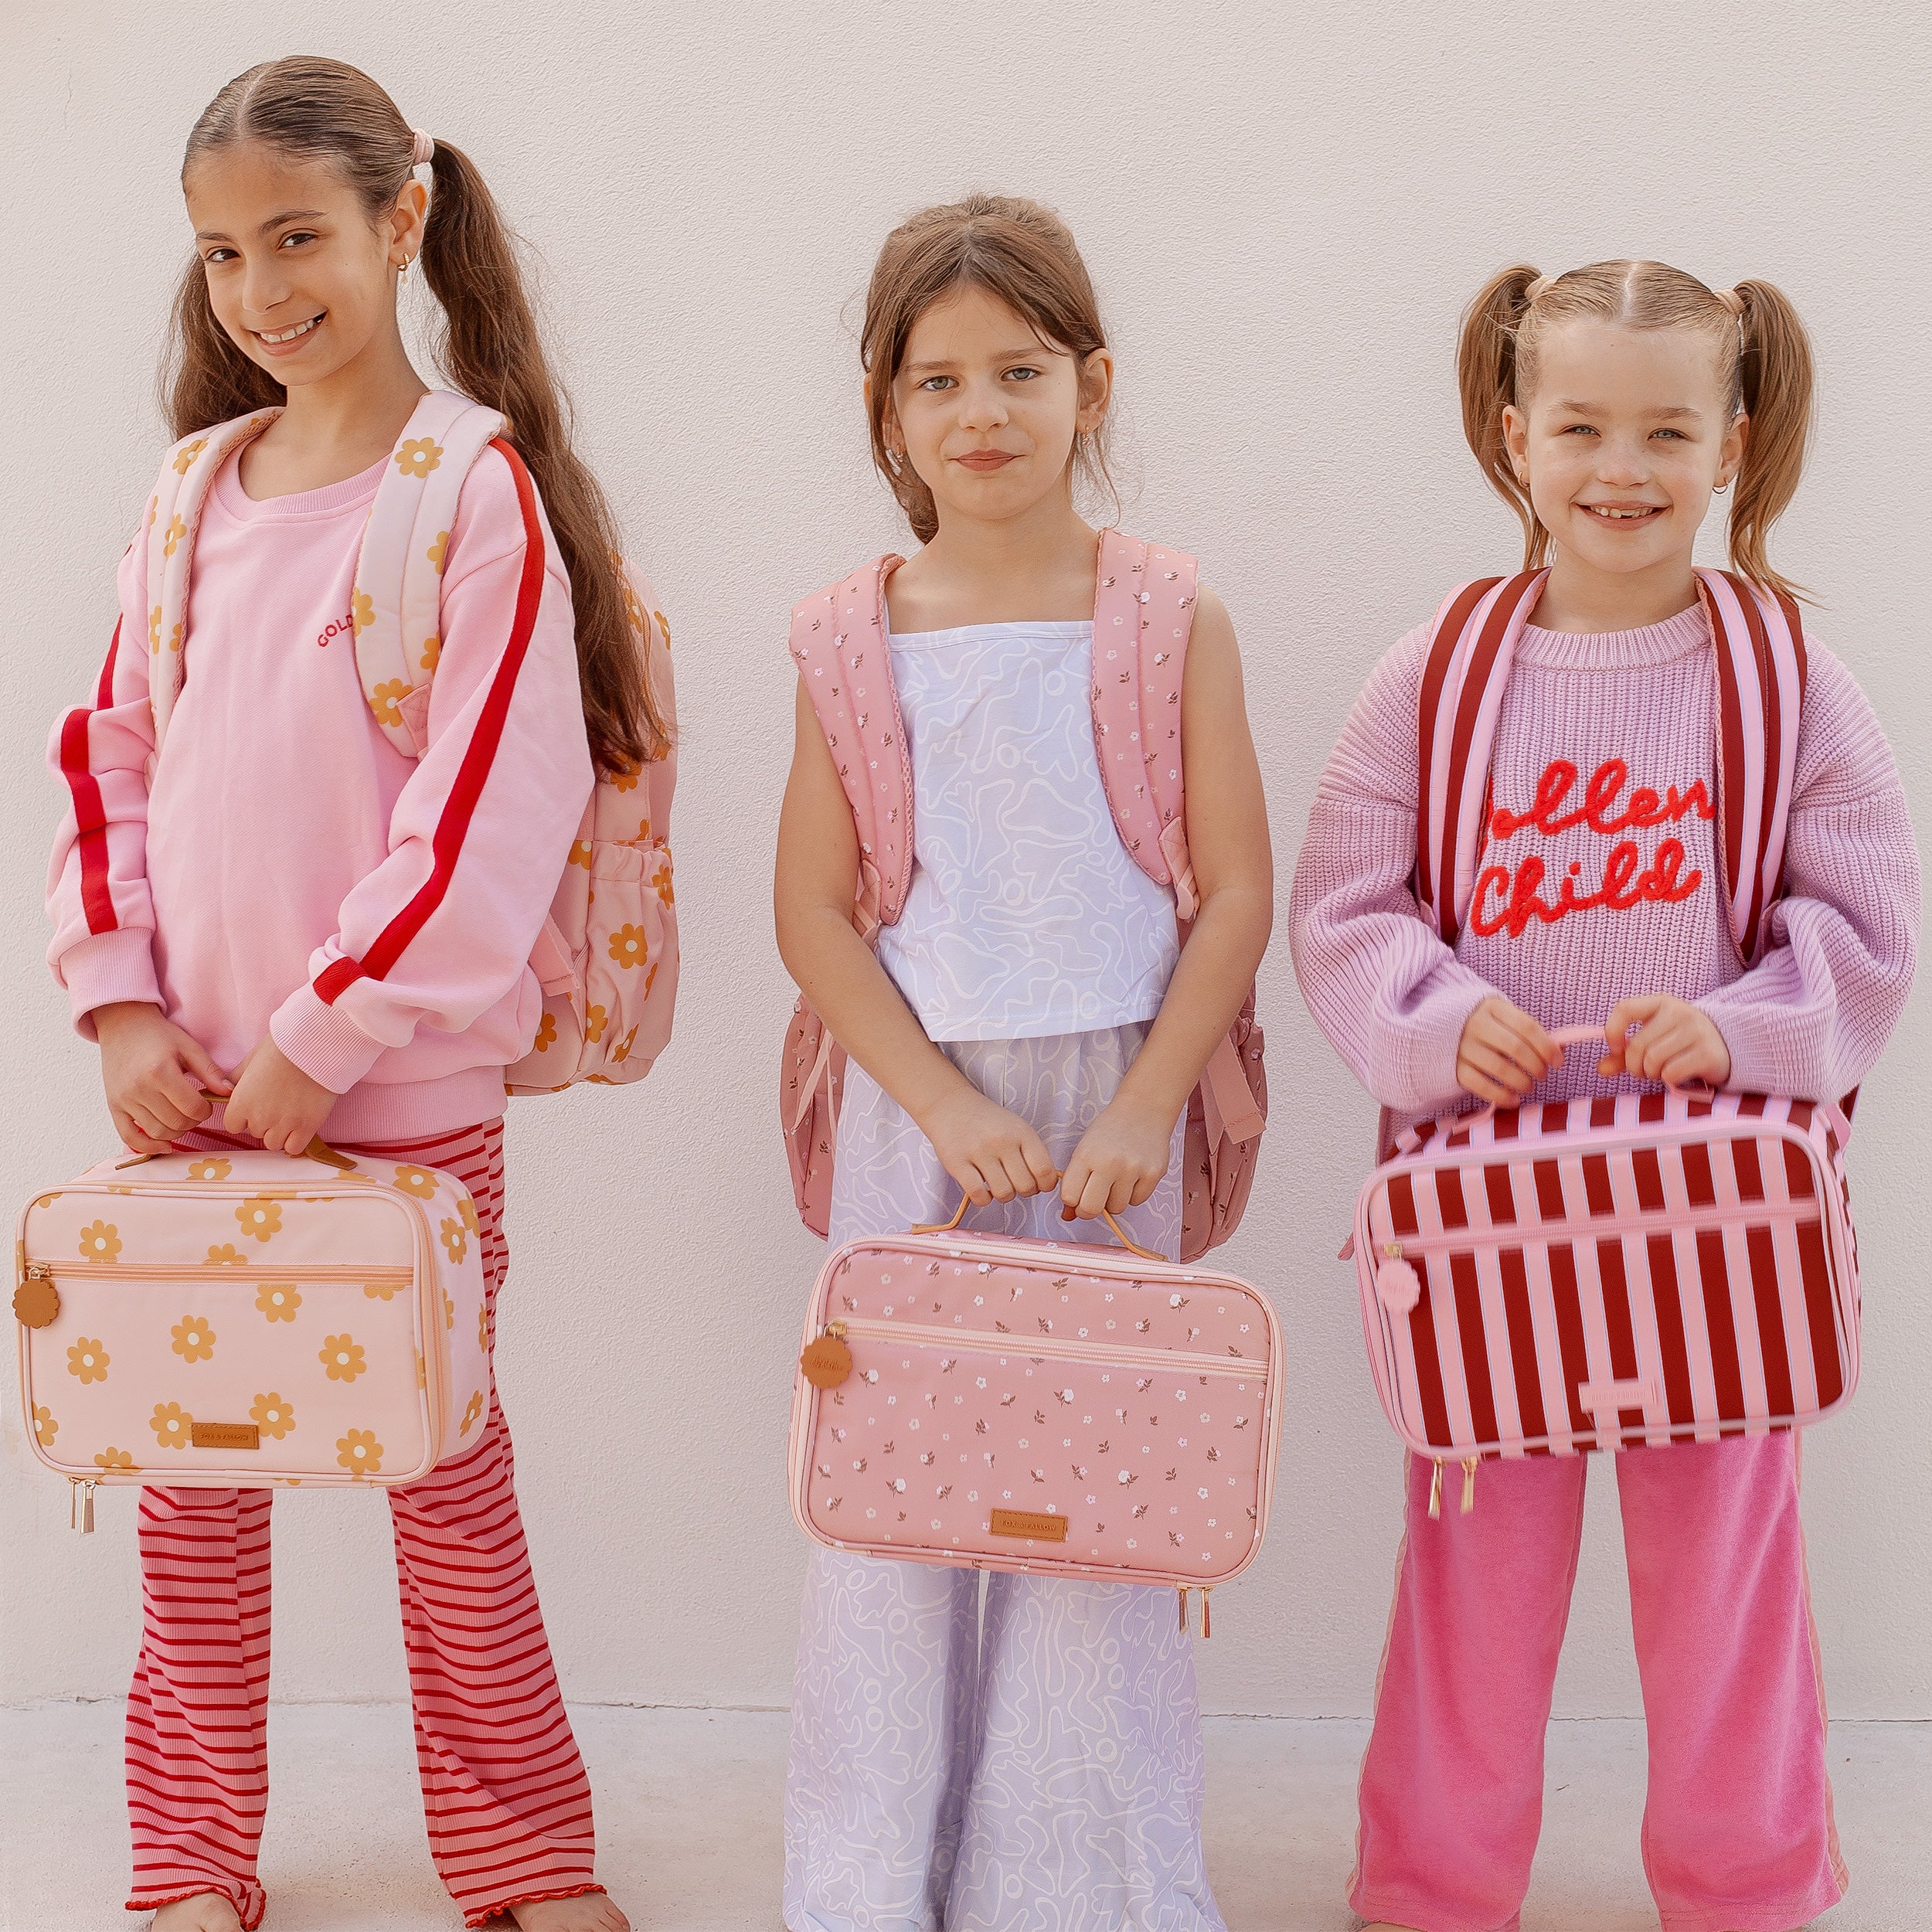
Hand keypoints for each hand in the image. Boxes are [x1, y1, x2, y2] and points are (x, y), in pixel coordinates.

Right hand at [93, 1002, 229, 1151]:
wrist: (122, 1025)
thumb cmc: (158, 1035)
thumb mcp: (189, 1047)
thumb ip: (210, 1071)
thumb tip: (229, 1092)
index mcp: (160, 1072)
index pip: (192, 1109)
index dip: (206, 1111)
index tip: (206, 1103)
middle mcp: (138, 1089)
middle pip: (176, 1123)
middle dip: (193, 1121)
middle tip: (195, 1109)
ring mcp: (123, 1100)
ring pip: (157, 1133)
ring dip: (176, 1133)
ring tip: (181, 1118)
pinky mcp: (113, 1106)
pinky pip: (129, 1137)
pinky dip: (147, 1146)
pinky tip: (163, 1144)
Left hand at [223, 1037, 336, 1155]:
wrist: (315, 1047)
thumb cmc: (281, 1049)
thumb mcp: (250, 1060)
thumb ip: (234, 1080)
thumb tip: (224, 1090)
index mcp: (241, 1102)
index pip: (233, 1126)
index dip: (244, 1116)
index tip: (256, 1105)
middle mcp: (259, 1118)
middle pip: (255, 1133)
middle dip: (264, 1121)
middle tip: (277, 1103)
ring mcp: (284, 1124)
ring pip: (273, 1143)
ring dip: (279, 1132)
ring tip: (290, 1114)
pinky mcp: (307, 1127)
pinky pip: (293, 1148)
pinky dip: (295, 1140)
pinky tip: (300, 1125)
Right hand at [918, 1086, 1057, 1206]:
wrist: (950, 1106)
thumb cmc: (988, 1121)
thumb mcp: (1016, 1127)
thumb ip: (1032, 1152)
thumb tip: (1046, 1183)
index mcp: (1021, 1132)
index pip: (1044, 1169)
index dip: (1045, 1184)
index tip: (1039, 1184)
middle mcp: (1002, 1141)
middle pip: (1026, 1186)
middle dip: (1024, 1191)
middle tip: (1015, 1183)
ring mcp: (979, 1152)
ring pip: (1004, 1193)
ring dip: (1003, 1195)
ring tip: (998, 1183)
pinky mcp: (957, 1163)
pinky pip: (979, 1195)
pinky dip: (983, 1199)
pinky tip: (981, 1188)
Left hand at [1059, 1096, 1174, 1220]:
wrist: (1144, 1110)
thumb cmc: (1109, 1131)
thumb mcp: (1085, 1150)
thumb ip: (1074, 1182)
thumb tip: (1068, 1216)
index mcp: (1086, 1155)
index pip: (1070, 1197)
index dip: (1072, 1201)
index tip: (1077, 1195)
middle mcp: (1109, 1163)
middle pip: (1091, 1209)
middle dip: (1089, 1210)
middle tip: (1094, 1198)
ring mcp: (1133, 1169)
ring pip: (1116, 1208)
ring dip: (1114, 1200)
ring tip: (1116, 1180)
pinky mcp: (1154, 1174)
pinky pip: (1137, 1201)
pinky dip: (1133, 1194)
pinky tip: (1133, 1175)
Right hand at [1455, 995, 1562, 1105]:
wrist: (1444, 1031)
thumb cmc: (1489, 1027)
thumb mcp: (1506, 1019)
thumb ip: (1531, 1032)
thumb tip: (1559, 1051)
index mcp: (1493, 1007)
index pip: (1527, 1027)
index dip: (1547, 1047)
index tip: (1557, 1062)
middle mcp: (1476, 1024)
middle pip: (1515, 1047)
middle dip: (1536, 1066)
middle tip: (1542, 1075)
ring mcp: (1463, 1047)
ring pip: (1500, 1068)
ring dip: (1522, 1082)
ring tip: (1528, 1086)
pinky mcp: (1455, 1068)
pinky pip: (1481, 1085)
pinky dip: (1501, 1096)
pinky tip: (1513, 1099)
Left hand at [1600, 995, 1730, 1088]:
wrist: (1727, 1046)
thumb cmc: (1680, 1043)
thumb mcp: (1654, 1039)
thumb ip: (1625, 1053)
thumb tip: (1601, 1069)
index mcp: (1661, 1003)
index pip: (1625, 1008)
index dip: (1612, 1031)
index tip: (1616, 1048)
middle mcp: (1678, 1012)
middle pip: (1637, 1045)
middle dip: (1634, 1066)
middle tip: (1645, 1071)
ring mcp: (1695, 1031)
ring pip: (1653, 1060)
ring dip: (1651, 1074)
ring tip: (1662, 1072)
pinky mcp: (1707, 1053)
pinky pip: (1671, 1073)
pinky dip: (1668, 1080)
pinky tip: (1678, 1076)